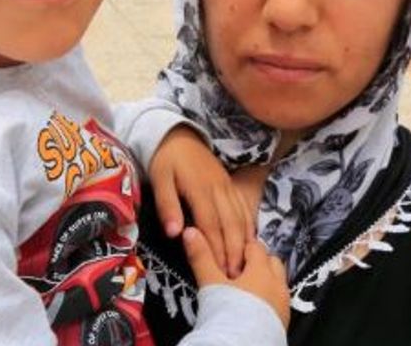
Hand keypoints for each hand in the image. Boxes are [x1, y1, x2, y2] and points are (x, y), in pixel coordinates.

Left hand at [150, 126, 254, 277]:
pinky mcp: (230, 185)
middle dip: (234, 251)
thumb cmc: (166, 160)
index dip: (217, 249)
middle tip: (235, 274)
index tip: (220, 270)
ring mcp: (227, 186)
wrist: (178, 135)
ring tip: (244, 263)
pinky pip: (244, 206)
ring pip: (240, 217)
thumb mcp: (160, 180)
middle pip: (231, 224)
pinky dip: (249, 225)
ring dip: (243, 241)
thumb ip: (168, 206)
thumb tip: (175, 234)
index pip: (211, 225)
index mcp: (200, 190)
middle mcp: (218, 189)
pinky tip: (250, 240)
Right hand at [184, 227, 289, 328]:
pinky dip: (268, 301)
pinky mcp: (284, 322)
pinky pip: (279, 303)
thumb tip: (190, 232)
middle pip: (271, 262)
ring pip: (278, 283)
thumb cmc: (228, 314)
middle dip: (257, 264)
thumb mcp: (210, 284)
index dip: (241, 248)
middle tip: (236, 274)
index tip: (228, 257)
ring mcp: (284, 305)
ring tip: (244, 292)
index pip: (255, 246)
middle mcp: (278, 285)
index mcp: (262, 270)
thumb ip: (201, 257)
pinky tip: (252, 310)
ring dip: (265, 283)